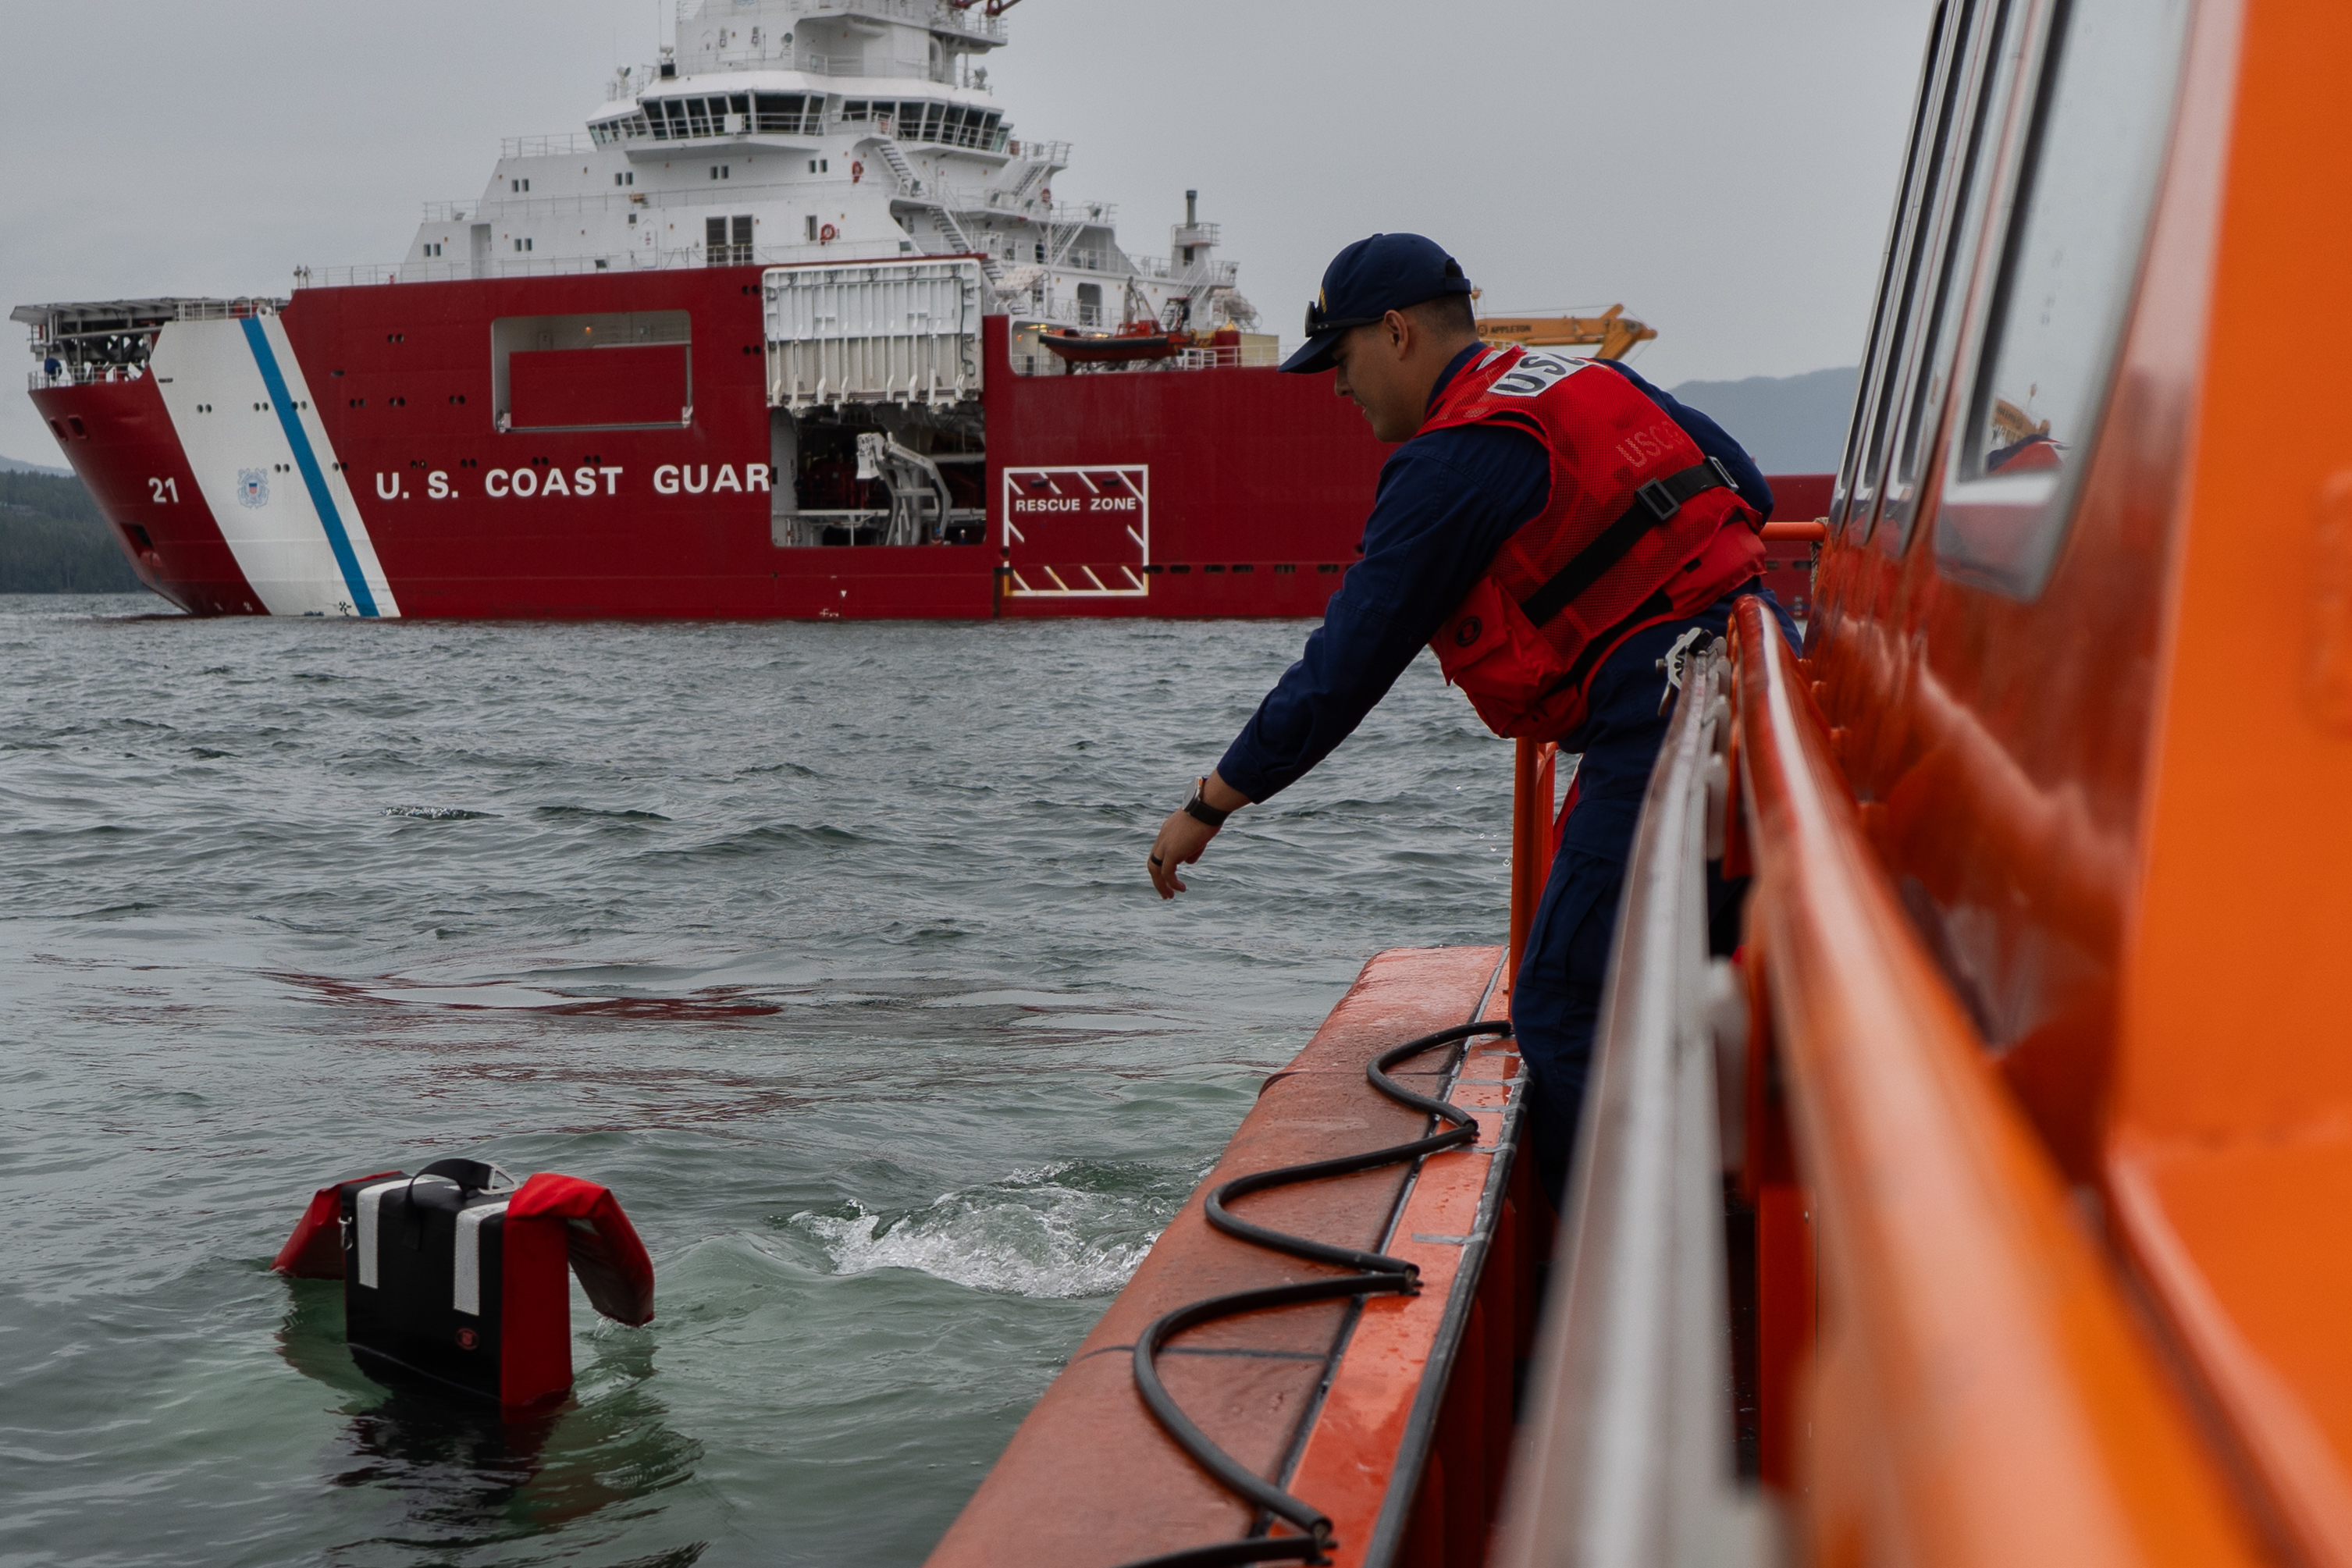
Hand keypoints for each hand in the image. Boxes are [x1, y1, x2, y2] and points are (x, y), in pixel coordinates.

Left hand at [1147, 771, 1248, 899]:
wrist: (1208, 806)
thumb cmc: (1208, 815)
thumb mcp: (1199, 833)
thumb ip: (1192, 848)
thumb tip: (1188, 862)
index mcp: (1168, 831)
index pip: (1160, 851)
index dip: (1162, 865)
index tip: (1169, 876)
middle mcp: (1163, 838)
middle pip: (1153, 862)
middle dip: (1157, 879)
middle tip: (1164, 892)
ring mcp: (1165, 845)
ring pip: (1156, 869)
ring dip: (1161, 885)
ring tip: (1169, 896)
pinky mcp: (1172, 852)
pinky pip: (1167, 872)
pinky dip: (1172, 883)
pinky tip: (1181, 890)